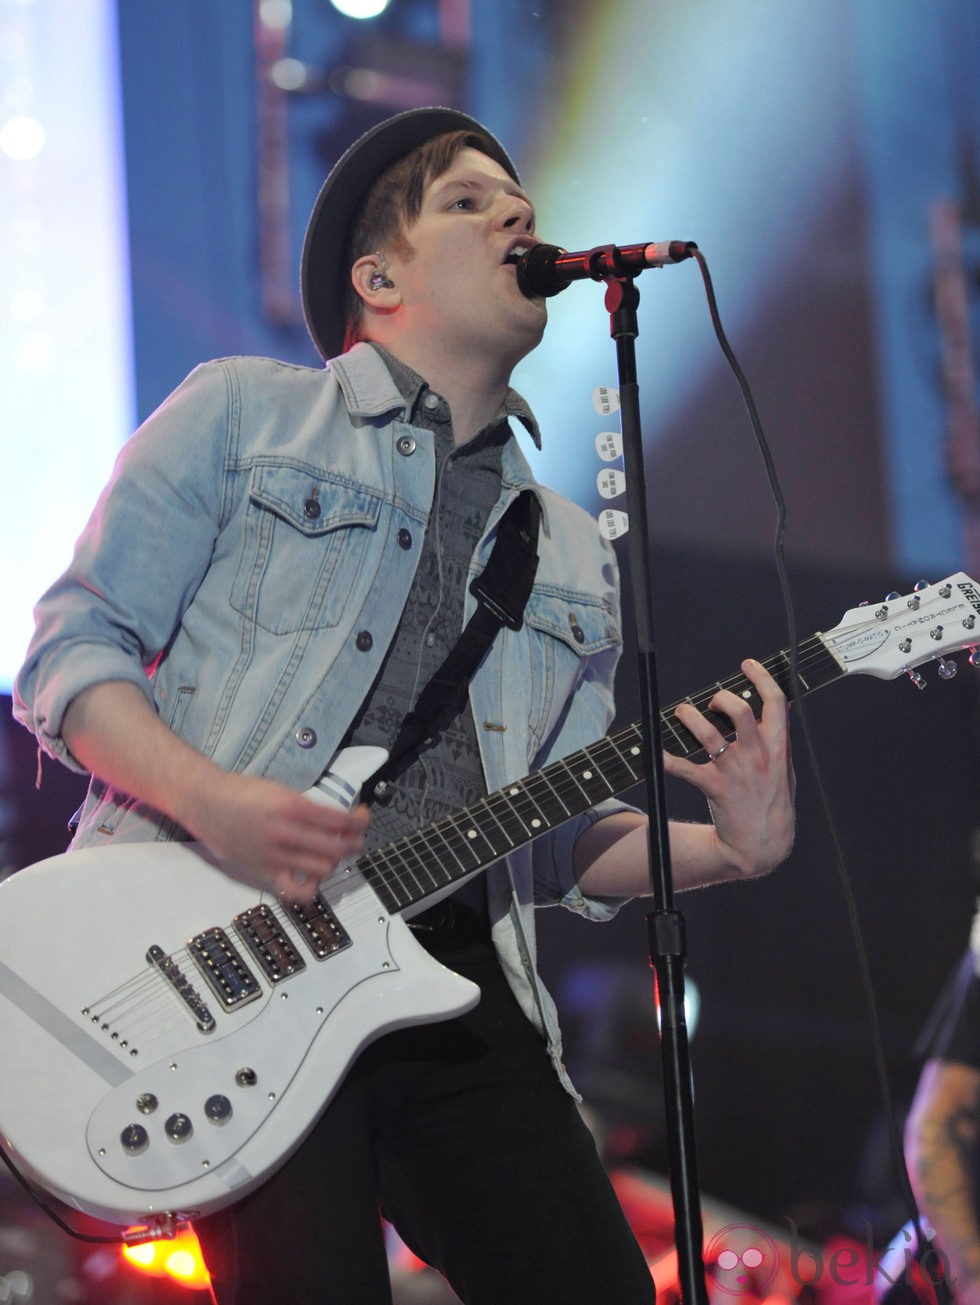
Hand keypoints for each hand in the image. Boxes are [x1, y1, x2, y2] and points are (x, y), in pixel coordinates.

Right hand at [181, 769, 369, 902]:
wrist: (206, 802)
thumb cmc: (241, 793)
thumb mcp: (281, 790)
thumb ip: (308, 807)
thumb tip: (337, 819)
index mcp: (293, 806)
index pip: (341, 820)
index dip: (360, 821)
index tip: (362, 817)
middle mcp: (286, 833)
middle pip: (338, 847)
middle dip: (354, 842)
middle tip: (354, 837)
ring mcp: (275, 855)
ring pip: (324, 868)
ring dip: (336, 861)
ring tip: (333, 853)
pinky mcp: (264, 871)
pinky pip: (296, 892)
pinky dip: (311, 888)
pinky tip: (313, 876)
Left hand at [663, 658, 794, 878]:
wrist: (763, 843)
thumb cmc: (772, 801)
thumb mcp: (784, 768)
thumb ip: (776, 741)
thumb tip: (765, 713)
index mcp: (778, 746)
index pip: (775, 701)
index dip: (761, 677)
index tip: (747, 665)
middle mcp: (757, 754)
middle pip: (738, 711)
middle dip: (720, 698)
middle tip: (710, 703)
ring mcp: (736, 771)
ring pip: (708, 734)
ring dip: (689, 717)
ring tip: (682, 714)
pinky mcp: (715, 788)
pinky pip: (685, 769)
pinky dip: (666, 760)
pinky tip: (653, 752)